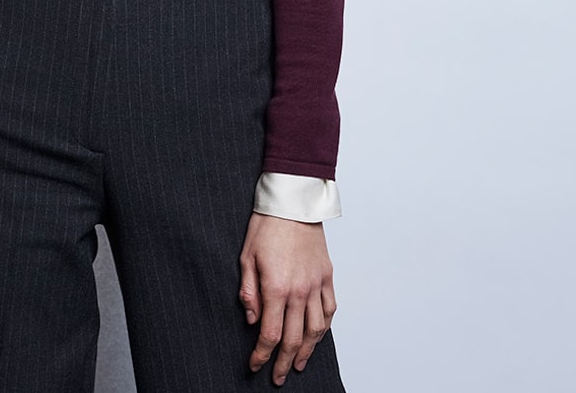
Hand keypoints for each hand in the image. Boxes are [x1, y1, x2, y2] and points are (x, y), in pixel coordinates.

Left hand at [238, 212, 336, 384]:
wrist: (294, 201)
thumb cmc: (267, 225)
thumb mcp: (246, 257)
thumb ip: (248, 292)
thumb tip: (251, 320)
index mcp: (276, 287)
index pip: (270, 333)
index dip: (262, 355)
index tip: (256, 365)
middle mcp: (299, 291)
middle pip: (294, 339)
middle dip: (283, 362)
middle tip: (277, 376)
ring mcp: (316, 284)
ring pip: (316, 330)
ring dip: (307, 351)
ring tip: (298, 364)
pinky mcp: (327, 276)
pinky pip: (330, 310)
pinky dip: (324, 327)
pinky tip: (317, 336)